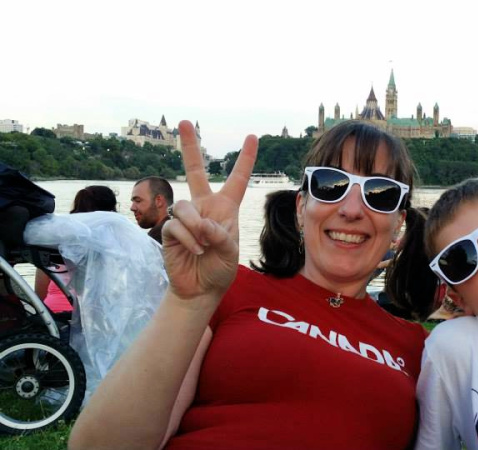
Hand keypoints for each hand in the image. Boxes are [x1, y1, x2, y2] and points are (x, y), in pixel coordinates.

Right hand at [162, 121, 257, 303]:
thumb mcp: (230, 251)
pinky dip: (188, 238)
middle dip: (189, 147)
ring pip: (184, 205)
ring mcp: (186, 217)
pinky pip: (176, 225)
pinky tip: (196, 250)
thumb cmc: (220, 269)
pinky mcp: (171, 230)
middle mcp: (205, 206)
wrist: (201, 289)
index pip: (237, 179)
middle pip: (195, 171)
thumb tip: (202, 224)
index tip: (253, 137)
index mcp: (226, 207)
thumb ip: (221, 235)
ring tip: (204, 245)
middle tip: (183, 121)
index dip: (246, 159)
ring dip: (196, 226)